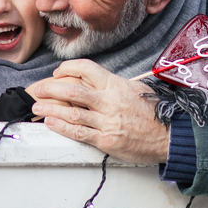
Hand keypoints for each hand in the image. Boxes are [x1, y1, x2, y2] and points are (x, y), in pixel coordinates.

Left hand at [30, 60, 168, 163]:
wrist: (171, 136)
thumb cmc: (155, 112)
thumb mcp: (137, 89)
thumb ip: (115, 84)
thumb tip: (97, 80)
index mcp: (116, 85)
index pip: (86, 69)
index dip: (68, 68)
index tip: (58, 72)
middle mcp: (109, 102)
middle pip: (72, 90)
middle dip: (51, 88)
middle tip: (38, 89)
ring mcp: (107, 121)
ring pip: (72, 112)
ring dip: (50, 109)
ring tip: (37, 107)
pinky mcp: (107, 140)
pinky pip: (79, 133)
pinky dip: (62, 127)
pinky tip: (50, 123)